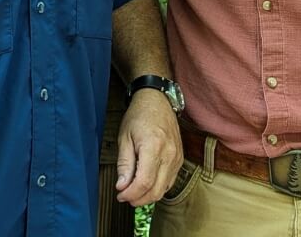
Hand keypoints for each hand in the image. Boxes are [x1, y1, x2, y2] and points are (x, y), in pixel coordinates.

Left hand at [114, 88, 182, 205]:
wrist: (157, 100)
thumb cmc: (139, 115)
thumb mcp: (124, 137)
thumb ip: (124, 164)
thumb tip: (122, 186)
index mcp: (153, 147)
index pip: (144, 182)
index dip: (131, 194)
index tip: (120, 195)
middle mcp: (169, 154)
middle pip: (156, 190)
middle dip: (138, 199)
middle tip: (125, 196)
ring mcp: (177, 158)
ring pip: (164, 189)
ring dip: (148, 196)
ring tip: (134, 191)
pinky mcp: (179, 159)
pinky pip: (170, 181)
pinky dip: (157, 187)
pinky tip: (146, 183)